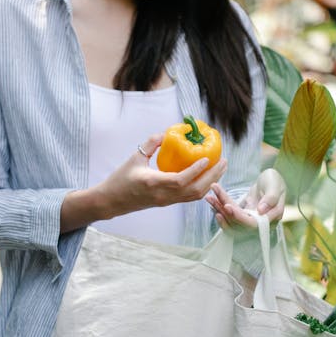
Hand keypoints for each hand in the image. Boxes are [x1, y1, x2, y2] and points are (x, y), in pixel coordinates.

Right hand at [98, 135, 227, 216]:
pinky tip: (209, 177)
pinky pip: (190, 197)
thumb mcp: (134, 157)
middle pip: (194, 190)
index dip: (196, 170)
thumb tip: (167, 133)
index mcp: (154, 183)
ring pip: (195, 196)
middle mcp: (163, 195)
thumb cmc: (121, 179)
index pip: (180, 180)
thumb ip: (150, 144)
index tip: (208, 158)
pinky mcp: (168, 203)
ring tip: (220, 168)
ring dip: (211, 182)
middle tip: (223, 161)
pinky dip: (203, 187)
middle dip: (212, 176)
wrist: (112, 201)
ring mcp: (167, 201)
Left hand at [206, 168, 285, 232]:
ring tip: (209, 196)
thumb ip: (271, 198)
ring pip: (231, 219)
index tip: (227, 206)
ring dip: (218, 209)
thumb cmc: (275, 181)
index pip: (252, 223)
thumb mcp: (275, 186)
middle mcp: (259, 224)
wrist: (270, 180)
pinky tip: (211, 200)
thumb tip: (261, 210)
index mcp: (271, 219)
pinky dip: (219, 208)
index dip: (238, 217)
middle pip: (238, 222)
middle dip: (224, 210)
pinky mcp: (241, 216)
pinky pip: (228, 215)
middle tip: (212, 195)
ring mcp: (249, 221)